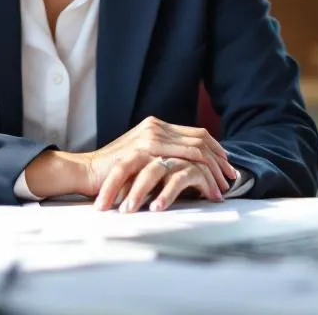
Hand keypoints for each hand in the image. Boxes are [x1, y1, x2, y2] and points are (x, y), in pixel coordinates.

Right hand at [83, 116, 237, 208]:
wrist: (85, 171)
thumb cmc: (111, 171)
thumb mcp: (140, 157)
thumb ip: (159, 155)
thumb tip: (183, 167)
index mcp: (155, 126)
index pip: (196, 133)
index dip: (216, 149)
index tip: (228, 166)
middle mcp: (155, 127)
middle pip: (201, 140)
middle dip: (221, 161)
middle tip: (232, 180)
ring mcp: (150, 139)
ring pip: (196, 151)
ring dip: (214, 172)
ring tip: (223, 190)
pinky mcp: (145, 154)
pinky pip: (183, 163)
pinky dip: (201, 178)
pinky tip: (208, 193)